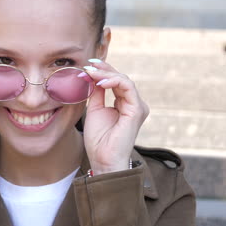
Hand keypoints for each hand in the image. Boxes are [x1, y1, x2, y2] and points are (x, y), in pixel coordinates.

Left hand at [82, 60, 148, 174]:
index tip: (87, 66)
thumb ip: (96, 92)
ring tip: (90, 73)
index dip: (102, 71)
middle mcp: (133, 104)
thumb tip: (92, 75)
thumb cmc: (99, 140)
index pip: (115, 81)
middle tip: (88, 66)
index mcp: (125, 104)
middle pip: (120, 78)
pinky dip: (113, 81)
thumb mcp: (94, 109)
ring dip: (106, 74)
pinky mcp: (137, 109)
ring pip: (124, 80)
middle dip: (103, 69)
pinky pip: (127, 87)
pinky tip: (100, 83)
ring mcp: (137, 106)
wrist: (103, 159)